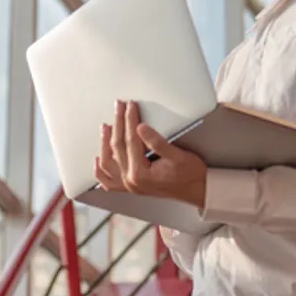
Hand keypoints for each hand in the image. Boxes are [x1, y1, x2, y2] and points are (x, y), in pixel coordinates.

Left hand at [94, 100, 208, 208]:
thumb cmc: (191, 174)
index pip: (131, 140)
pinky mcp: (131, 186)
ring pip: (108, 163)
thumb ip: (157, 142)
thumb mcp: (178, 155)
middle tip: (119, 107)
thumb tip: (141, 128)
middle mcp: (131, 181)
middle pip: (118, 147)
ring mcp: (129, 186)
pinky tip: (97, 158)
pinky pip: (108, 182)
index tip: (130, 105)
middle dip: (118, 124)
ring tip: (106, 126)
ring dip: (104, 143)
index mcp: (141, 174)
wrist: (198, 190)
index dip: (130, 119)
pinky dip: (101, 170)